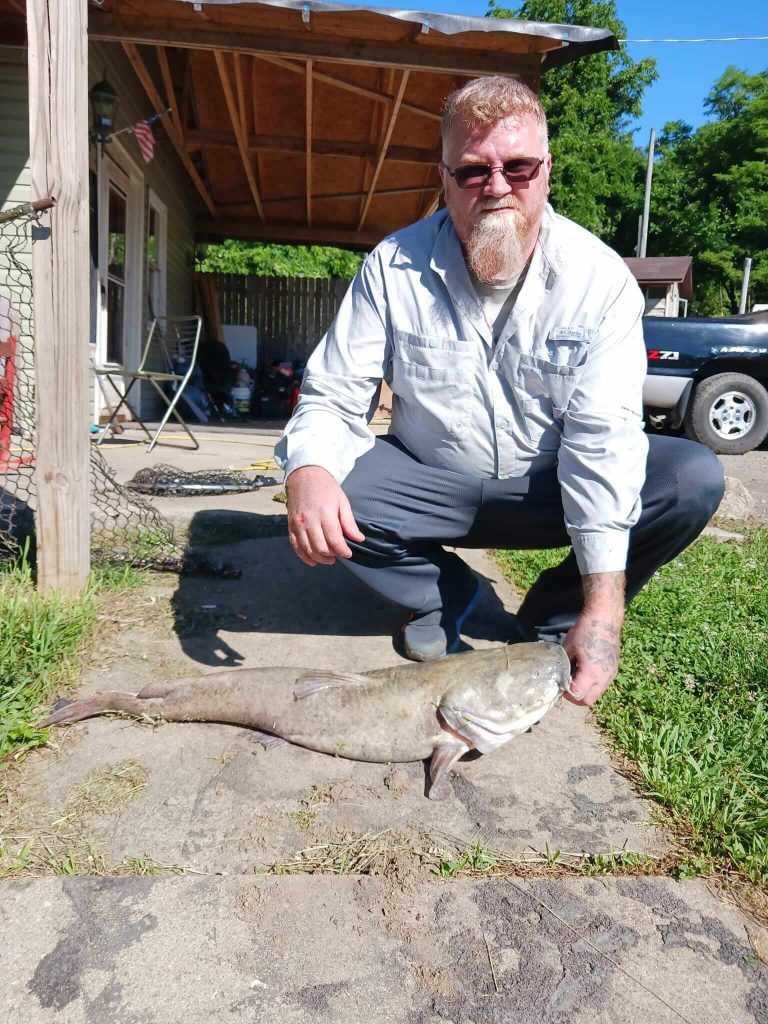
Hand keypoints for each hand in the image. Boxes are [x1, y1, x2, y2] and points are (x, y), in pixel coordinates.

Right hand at [285, 465, 364, 566]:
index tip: (348, 553)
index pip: (334, 540)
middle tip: (339, 554)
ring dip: (320, 558)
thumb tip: (359, 539)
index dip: (343, 551)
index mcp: (325, 513)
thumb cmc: (326, 488)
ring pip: (308, 550)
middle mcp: (309, 520)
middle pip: (321, 548)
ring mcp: (298, 524)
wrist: (304, 476)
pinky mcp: (290, 526)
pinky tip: (314, 561)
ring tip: (329, 558)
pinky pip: (296, 547)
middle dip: (332, 556)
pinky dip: (304, 557)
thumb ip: (349, 522)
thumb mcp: (342, 501)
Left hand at [562, 571, 624, 706]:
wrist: (605, 618)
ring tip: (575, 677)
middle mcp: (604, 677)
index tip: (559, 685)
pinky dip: (592, 685)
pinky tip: (584, 672)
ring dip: (584, 691)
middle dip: (575, 697)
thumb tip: (558, 678)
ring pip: (596, 694)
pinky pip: (602, 686)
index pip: (577, 695)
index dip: (566, 694)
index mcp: (592, 672)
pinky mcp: (614, 670)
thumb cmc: (585, 630)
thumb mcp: (568, 647)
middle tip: (566, 686)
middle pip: (588, 701)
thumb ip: (564, 666)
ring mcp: (611, 674)